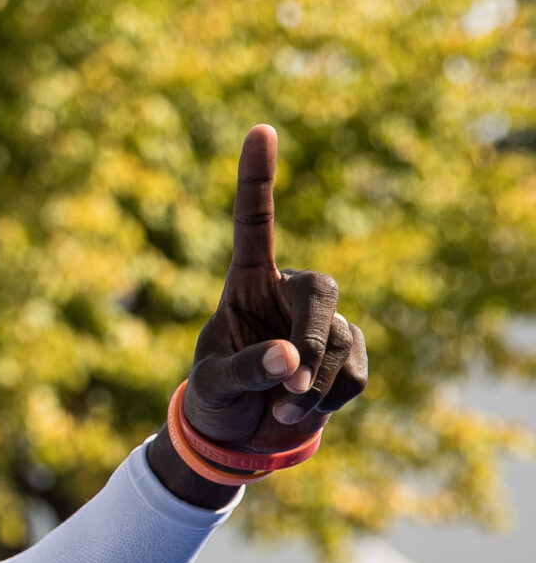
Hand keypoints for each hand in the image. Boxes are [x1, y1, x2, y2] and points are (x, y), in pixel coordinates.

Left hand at [182, 127, 367, 450]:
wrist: (238, 433)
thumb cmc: (214, 398)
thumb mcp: (211, 386)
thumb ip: (244, 369)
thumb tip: (290, 360)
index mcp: (245, 282)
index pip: (253, 222)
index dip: (257, 178)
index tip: (260, 129)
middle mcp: (288, 292)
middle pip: (321, 290)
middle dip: (310, 338)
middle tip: (289, 386)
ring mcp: (323, 321)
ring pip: (338, 343)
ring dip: (311, 388)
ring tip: (278, 409)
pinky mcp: (348, 352)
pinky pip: (352, 373)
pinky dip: (328, 401)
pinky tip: (301, 411)